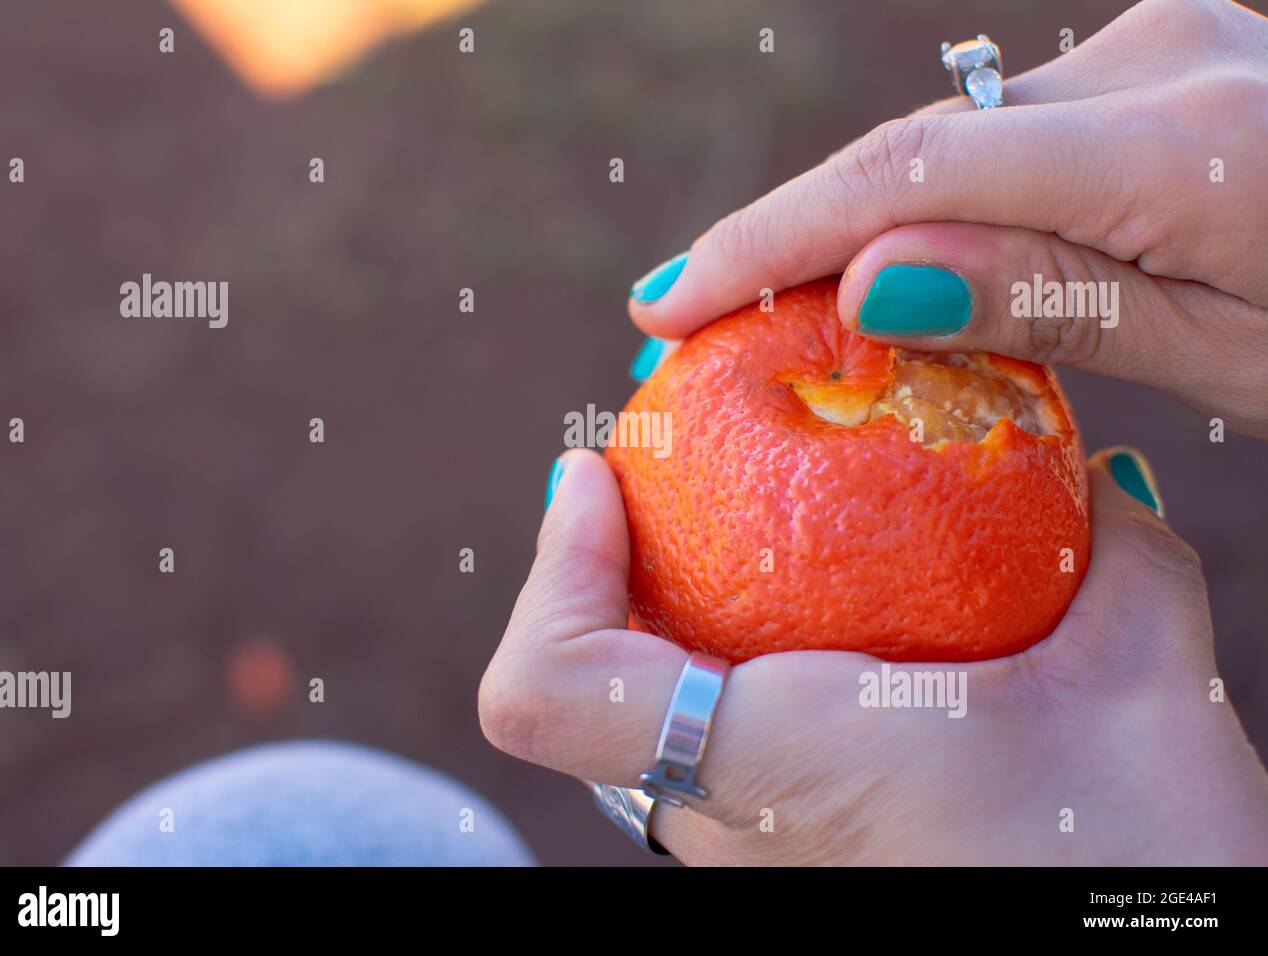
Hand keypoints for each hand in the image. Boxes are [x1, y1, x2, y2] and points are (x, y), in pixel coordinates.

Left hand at [479, 448, 1267, 863]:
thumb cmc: (1138, 862)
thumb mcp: (1139, 684)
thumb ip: (1112, 554)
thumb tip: (1084, 474)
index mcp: (769, 761)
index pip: (551, 686)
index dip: (549, 567)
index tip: (595, 473)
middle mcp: (724, 822)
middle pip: (589, 676)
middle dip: (613, 556)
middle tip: (672, 452)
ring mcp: (742, 852)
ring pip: (651, 709)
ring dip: (671, 603)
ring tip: (742, 507)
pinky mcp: (775, 859)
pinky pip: (712, 736)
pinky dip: (733, 652)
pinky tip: (824, 607)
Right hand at [627, 0, 1267, 436]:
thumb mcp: (1236, 354)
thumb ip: (1056, 301)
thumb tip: (872, 279)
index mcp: (1185, 139)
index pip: (917, 178)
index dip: (771, 237)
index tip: (664, 302)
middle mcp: (1159, 54)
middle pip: (920, 152)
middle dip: (795, 237)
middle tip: (693, 317)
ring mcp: (1162, 41)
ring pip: (960, 143)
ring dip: (866, 225)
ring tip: (779, 308)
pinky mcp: (1161, 58)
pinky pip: (1012, 135)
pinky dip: (944, 204)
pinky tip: (902, 269)